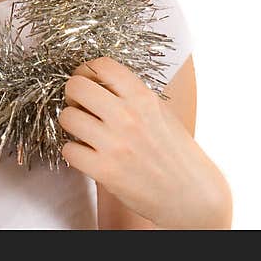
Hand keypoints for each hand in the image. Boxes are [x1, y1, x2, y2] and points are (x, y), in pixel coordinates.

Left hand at [58, 57, 230, 228]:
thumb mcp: (159, 111)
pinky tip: (88, 154)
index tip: (88, 82)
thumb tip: (96, 78)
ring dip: (72, 124)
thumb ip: (130, 93)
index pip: (100, 64)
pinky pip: (69, 150)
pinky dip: (74, 152)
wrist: (193, 196)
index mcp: (142, 97)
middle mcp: (127, 116)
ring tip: (85, 132)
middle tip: (81, 106)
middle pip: (76, 86)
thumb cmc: (176, 152)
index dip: (87, 71)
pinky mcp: (105, 171)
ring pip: (67, 117)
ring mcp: (115, 144)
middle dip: (73, 94)